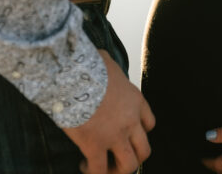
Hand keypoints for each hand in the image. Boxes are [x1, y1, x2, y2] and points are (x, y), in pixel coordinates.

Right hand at [63, 50, 154, 173]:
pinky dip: (93, 172)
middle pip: (144, 150)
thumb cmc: (87, 64)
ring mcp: (114, 135)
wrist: (72, 73)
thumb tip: (102, 59)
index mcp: (135, 100)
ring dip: (117, 171)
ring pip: (129, 165)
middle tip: (117, 157)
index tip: (126, 133)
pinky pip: (99, 171)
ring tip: (104, 168)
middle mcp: (130, 120)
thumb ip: (111, 68)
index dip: (139, 132)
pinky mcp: (94, 145)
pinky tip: (83, 165)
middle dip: (133, 157)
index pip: (149, 124)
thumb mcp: (107, 61)